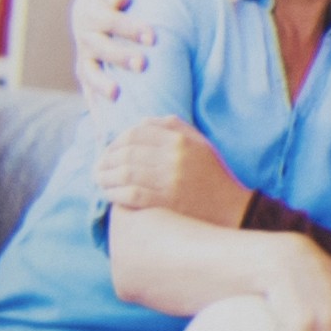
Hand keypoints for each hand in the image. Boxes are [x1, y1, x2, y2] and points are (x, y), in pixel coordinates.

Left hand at [90, 113, 234, 223]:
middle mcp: (174, 157)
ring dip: (104, 177)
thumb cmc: (212, 175)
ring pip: (123, 173)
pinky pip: (129, 194)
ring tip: (99, 181)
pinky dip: (113, 194)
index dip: (116, 141)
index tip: (109, 151)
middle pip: (125, 153)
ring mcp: (169, 181)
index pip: (136, 132)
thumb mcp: (201, 144)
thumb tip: (143, 121)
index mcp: (180, 140)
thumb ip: (175, 127)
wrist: (232, 209)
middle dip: (105, 160)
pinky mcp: (164, 202)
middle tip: (98, 168)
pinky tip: (109, 195)